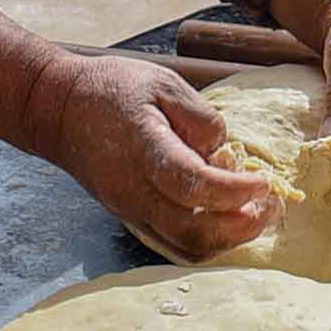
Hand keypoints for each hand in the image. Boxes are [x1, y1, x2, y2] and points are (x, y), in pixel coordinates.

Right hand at [35, 51, 279, 257]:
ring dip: (230, 240)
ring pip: (186, 248)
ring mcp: (130, 209)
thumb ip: (201, 117)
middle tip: (271, 207)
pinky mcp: (131, 218)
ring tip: (257, 216)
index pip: (194, 185)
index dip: (236, 191)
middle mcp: (134, 189)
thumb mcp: (162, 82)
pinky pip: (175, 246)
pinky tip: (229, 222)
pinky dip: (209, 242)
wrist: (58, 110)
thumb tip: (227, 156)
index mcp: (144, 148)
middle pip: (194, 232)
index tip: (264, 182)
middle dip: (243, 226)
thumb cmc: (112, 89)